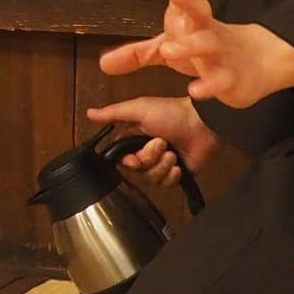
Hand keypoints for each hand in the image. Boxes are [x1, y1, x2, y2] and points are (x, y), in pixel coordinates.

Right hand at [84, 95, 223, 185]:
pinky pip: (167, 184)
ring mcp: (164, 163)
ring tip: (172, 152)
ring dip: (162, 166)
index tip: (134, 157)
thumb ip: (113, 113)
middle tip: (161, 144)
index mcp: (136, 137)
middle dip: (149, 159)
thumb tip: (90, 113)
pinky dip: (172, 175)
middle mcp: (149, 151)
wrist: (203, 124)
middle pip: (137, 170)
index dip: (128, 160)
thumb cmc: (173, 112)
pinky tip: (178, 164)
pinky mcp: (178, 173)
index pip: (122, 157)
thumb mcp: (138, 108)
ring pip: (151, 179)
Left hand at [100, 0, 293, 109]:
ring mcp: (221, 52)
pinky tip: (194, 90)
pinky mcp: (231, 77)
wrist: (259, 64)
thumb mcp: (171, 48)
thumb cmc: (206, 51)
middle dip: (188, 0)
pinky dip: (208, 85)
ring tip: (168, 51)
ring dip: (190, 46)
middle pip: (200, 10)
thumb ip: (139, 54)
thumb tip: (102, 64)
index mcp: (192, 18)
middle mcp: (208, 30)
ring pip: (208, 44)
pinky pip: (220, 80)